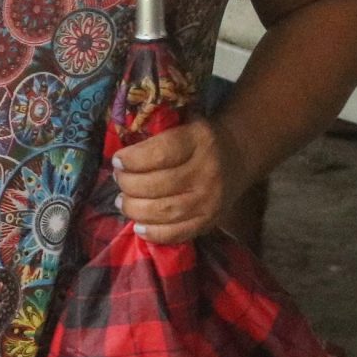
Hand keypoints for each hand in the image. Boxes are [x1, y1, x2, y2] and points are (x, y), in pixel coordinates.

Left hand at [113, 118, 247, 243]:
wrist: (238, 155)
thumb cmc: (197, 140)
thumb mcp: (182, 123)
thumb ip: (155, 133)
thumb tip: (120, 153)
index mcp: (198, 141)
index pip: (159, 154)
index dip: (133, 160)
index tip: (117, 161)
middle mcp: (207, 171)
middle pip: (158, 185)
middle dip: (128, 185)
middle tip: (118, 180)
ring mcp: (210, 200)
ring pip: (165, 211)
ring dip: (135, 209)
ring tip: (122, 202)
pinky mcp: (211, 221)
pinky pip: (179, 233)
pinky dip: (154, 233)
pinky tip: (139, 226)